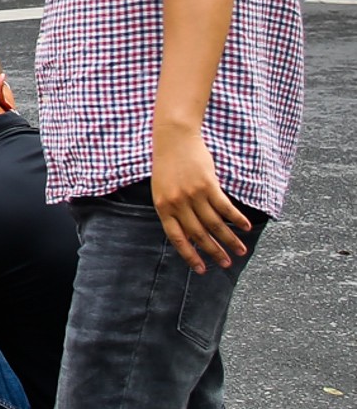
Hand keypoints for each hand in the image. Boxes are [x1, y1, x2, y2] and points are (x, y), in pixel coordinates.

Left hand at [151, 124, 252, 272]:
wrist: (173, 139)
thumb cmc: (167, 166)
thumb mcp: (162, 190)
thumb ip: (174, 210)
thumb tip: (189, 232)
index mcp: (163, 207)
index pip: (177, 238)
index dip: (190, 255)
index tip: (200, 269)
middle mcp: (177, 203)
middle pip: (199, 234)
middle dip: (214, 251)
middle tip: (226, 264)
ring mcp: (193, 194)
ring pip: (214, 223)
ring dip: (229, 239)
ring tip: (240, 251)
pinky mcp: (208, 184)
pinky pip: (224, 207)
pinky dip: (236, 218)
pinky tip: (245, 228)